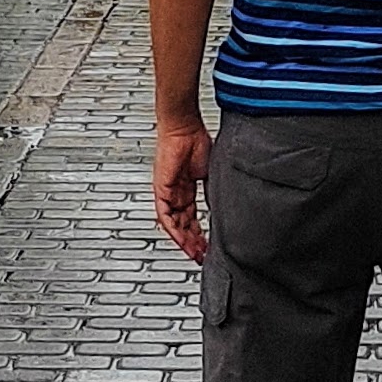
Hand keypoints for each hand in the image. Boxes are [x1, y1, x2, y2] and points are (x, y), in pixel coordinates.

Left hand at [153, 117, 211, 260]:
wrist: (184, 126)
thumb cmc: (198, 140)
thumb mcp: (210, 172)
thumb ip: (211, 190)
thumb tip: (220, 207)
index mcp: (187, 188)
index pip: (192, 217)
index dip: (199, 233)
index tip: (207, 246)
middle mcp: (176, 193)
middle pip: (183, 224)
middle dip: (193, 242)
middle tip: (201, 255)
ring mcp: (167, 191)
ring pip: (173, 224)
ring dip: (184, 240)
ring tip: (195, 253)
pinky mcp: (161, 189)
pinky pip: (164, 216)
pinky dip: (173, 230)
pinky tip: (182, 240)